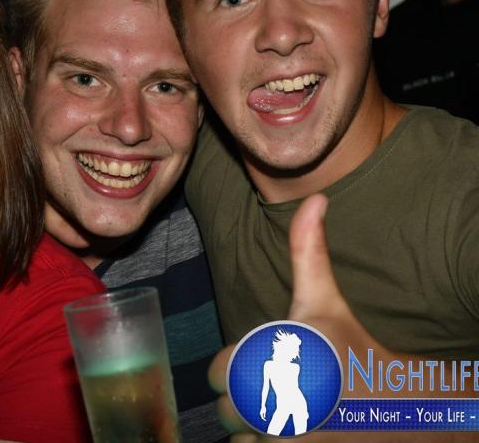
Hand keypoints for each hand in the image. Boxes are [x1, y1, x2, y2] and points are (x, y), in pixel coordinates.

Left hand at [207, 194, 394, 440]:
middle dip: (242, 400)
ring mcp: (294, 439)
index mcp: (281, 358)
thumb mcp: (325, 299)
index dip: (232, 367)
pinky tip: (290, 429)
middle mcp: (285, 404)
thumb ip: (308, 251)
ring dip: (252, 427)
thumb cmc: (351, 347)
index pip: (219, 372)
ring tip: (281, 410)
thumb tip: (314, 198)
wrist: (398, 405)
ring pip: (240, 440)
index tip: (256, 362)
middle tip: (271, 388)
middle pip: (227, 409)